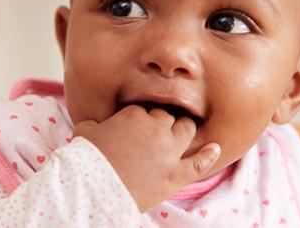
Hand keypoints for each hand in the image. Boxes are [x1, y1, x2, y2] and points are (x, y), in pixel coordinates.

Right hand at [73, 105, 220, 211]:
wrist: (91, 189)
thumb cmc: (85, 159)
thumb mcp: (85, 132)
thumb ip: (93, 124)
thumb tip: (93, 124)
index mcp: (134, 115)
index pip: (143, 110)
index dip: (139, 120)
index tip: (133, 130)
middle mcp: (156, 128)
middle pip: (167, 117)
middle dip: (161, 123)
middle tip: (153, 135)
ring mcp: (169, 151)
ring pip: (186, 130)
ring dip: (182, 131)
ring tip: (178, 135)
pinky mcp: (175, 175)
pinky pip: (198, 163)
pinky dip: (209, 155)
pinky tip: (215, 149)